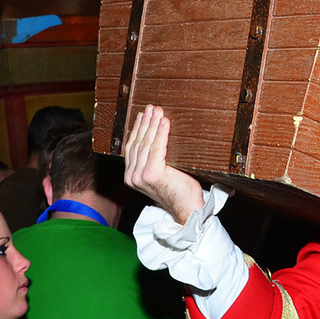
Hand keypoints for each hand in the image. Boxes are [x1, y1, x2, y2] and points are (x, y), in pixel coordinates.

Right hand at [124, 105, 204, 223]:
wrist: (188, 211)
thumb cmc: (180, 192)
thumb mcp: (165, 174)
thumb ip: (157, 161)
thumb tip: (162, 138)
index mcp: (132, 176)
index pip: (132, 147)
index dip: (137, 129)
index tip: (143, 114)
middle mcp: (132, 176)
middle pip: (137, 143)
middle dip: (145, 122)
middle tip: (151, 107)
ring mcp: (140, 176)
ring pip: (145, 144)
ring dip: (152, 124)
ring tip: (157, 111)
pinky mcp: (151, 174)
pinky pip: (156, 148)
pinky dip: (160, 133)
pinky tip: (165, 122)